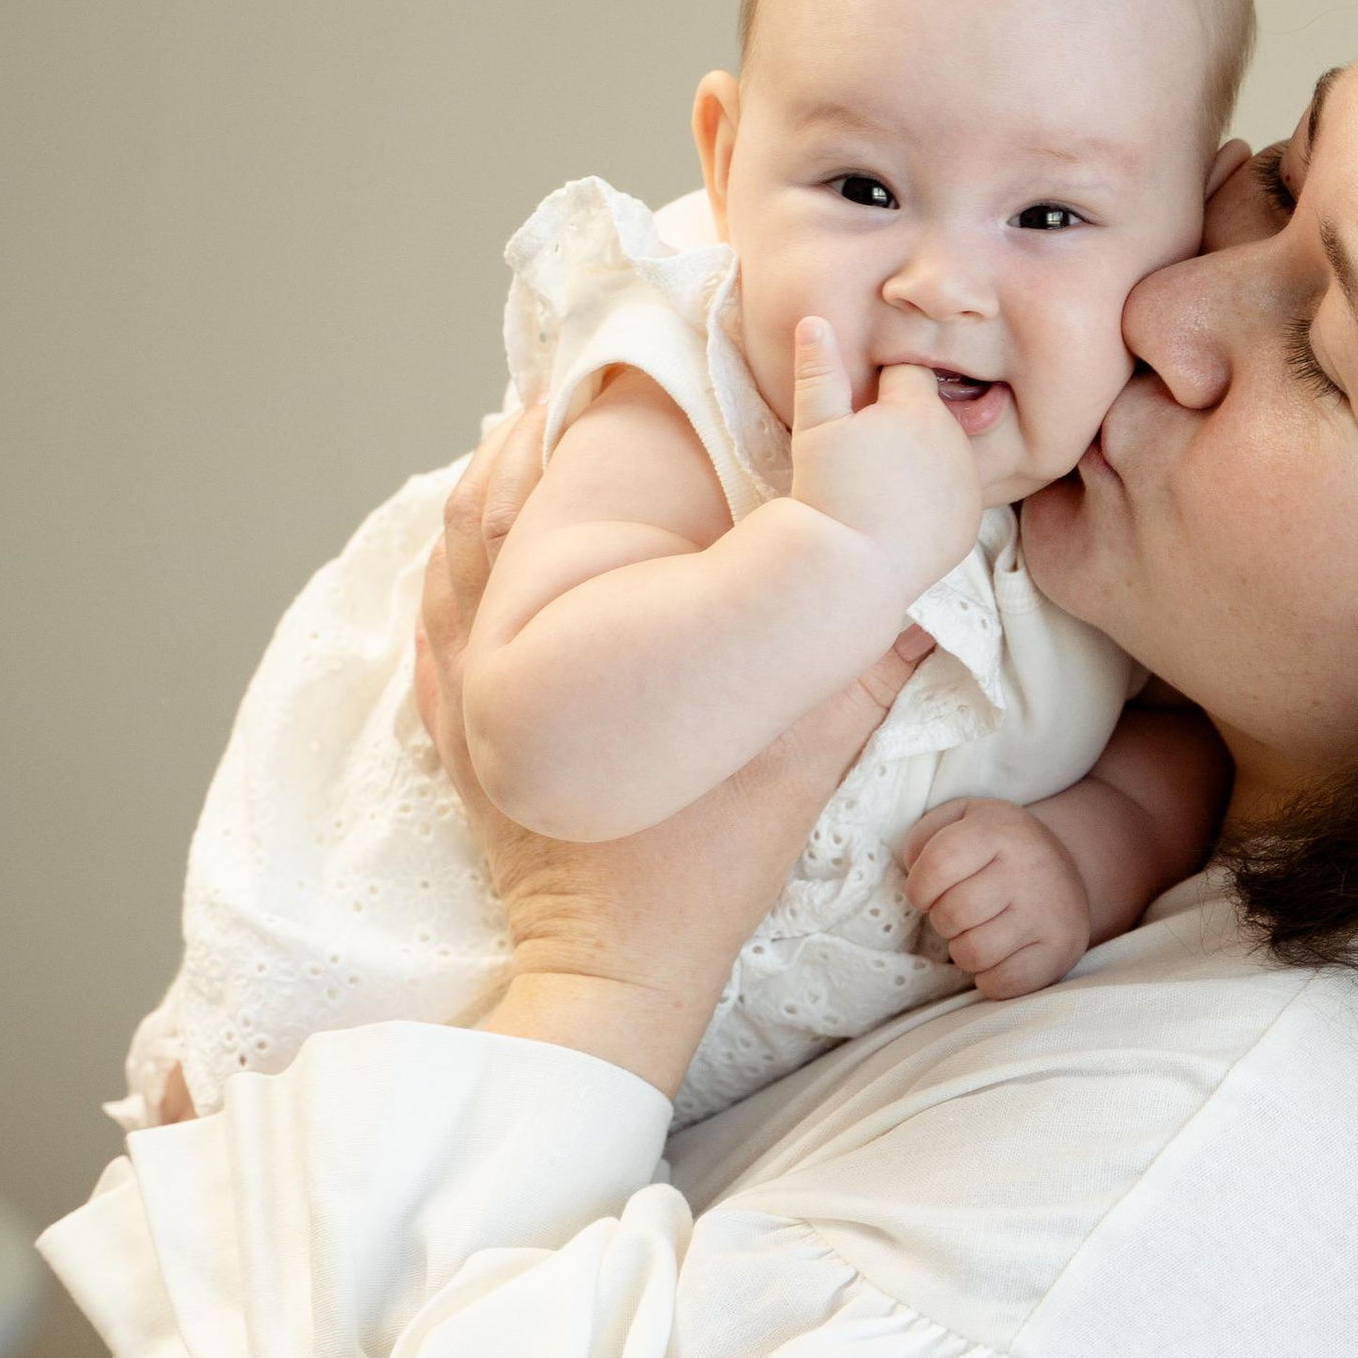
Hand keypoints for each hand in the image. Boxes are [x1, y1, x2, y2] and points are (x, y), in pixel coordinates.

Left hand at [416, 407, 935, 1092]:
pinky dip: (450, 579)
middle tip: (565, 396)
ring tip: (517, 445)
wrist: (609, 974)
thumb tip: (922, 605)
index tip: (610, 383)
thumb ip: (857, 679)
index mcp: (574, 652)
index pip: (551, 509)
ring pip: (451, 568)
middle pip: (489, 522)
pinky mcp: (458, 747)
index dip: (575, 435)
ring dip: (484, 502)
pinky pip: (434, 638)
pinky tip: (467, 546)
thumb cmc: (697, 872)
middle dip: (528, 452)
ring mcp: (468, 704)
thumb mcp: (796, 766)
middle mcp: (501, 663)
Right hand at [784, 318, 982, 610]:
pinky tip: (902, 516)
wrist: (850, 569)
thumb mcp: (815, 427)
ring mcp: (968, 485)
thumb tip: (814, 319)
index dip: (879, 390)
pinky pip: (954, 498)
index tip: (858, 416)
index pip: (906, 374)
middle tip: (867, 457)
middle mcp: (955, 441)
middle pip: (930, 415)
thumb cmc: (828, 492)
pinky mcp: (970, 524)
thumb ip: (818, 370)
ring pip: (945, 455)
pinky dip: (935, 502)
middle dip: (904, 424)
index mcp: (920, 408)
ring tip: (883, 488)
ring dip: (923, 461)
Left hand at [903, 798, 1092, 1001]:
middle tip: (956, 914)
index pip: (938, 863)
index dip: (918, 887)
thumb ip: (924, 837)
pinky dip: (989, 978)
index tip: (925, 894)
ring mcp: (1048, 912)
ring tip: (977, 933)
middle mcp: (1029, 867)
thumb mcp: (961, 820)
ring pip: (973, 953)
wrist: (1065, 875)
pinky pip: (1003, 983)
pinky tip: (998, 956)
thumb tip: (913, 872)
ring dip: (962, 950)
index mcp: (999, 830)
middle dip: (941, 920)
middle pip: (952, 913)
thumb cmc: (997, 850)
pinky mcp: (1060, 951)